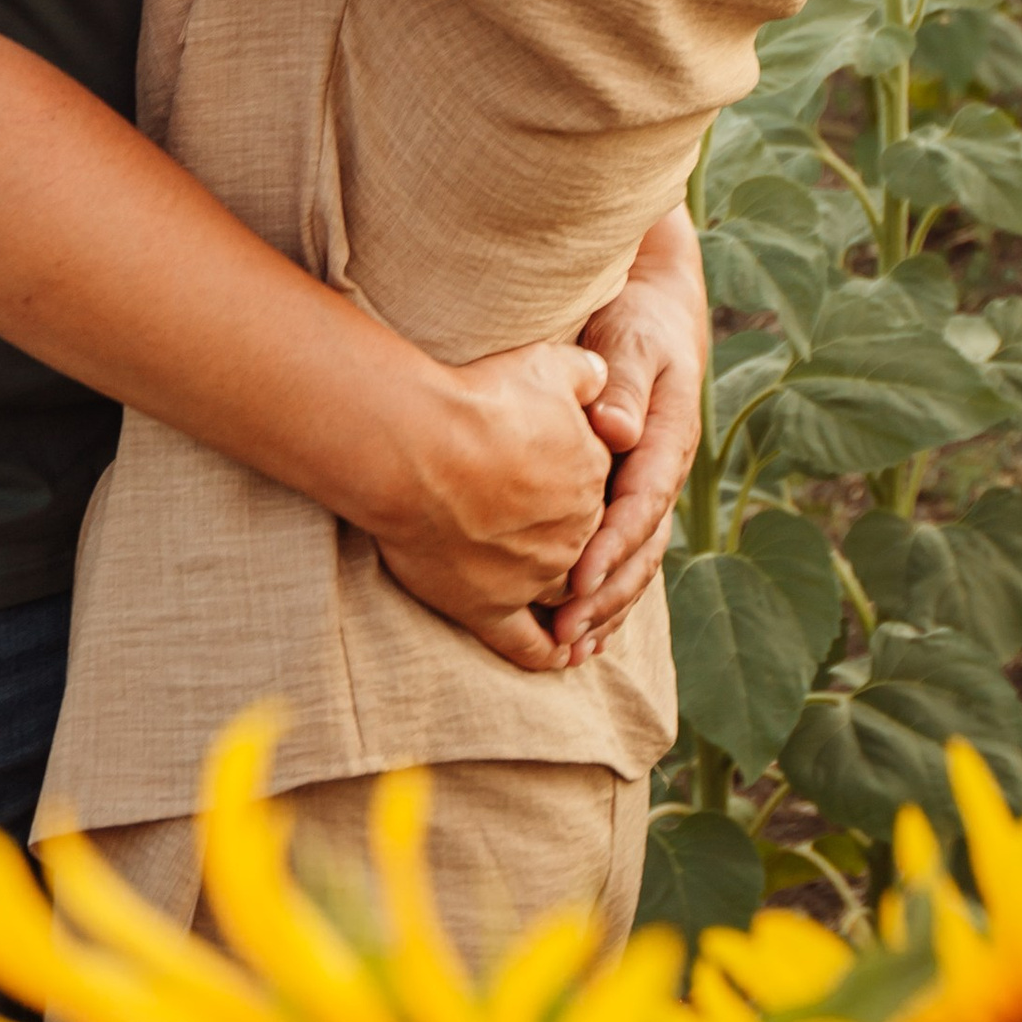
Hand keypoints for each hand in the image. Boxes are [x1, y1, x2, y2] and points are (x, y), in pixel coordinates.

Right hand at [371, 338, 611, 675]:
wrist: (417, 446)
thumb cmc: (478, 400)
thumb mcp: (547, 365)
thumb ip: (588, 373)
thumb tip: (605, 377)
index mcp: (592, 476)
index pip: (598, 485)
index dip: (577, 480)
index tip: (554, 473)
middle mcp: (574, 532)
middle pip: (583, 542)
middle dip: (573, 539)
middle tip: (549, 531)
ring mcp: (535, 575)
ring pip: (564, 593)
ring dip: (572, 600)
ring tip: (570, 604)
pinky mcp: (491, 608)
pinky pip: (528, 644)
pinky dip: (548, 653)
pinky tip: (559, 656)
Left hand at [548, 207, 706, 661]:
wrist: (652, 305)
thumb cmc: (636, 318)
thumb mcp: (633, 339)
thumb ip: (626, 383)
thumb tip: (618, 431)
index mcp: (669, 437)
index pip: (643, 502)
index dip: (613, 546)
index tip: (578, 581)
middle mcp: (663, 470)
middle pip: (642, 547)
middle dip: (606, 595)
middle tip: (565, 632)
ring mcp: (649, 484)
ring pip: (636, 559)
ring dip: (606, 606)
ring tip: (568, 647)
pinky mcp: (628, 490)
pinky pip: (621, 550)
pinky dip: (604, 591)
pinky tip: (578, 628)